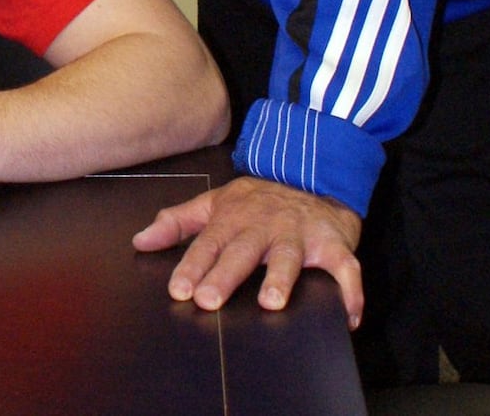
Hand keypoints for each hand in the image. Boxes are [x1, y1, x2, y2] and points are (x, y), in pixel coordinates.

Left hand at [131, 176, 362, 326]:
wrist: (311, 174)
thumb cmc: (257, 200)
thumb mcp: (213, 204)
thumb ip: (176, 223)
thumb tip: (139, 241)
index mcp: (232, 219)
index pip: (207, 244)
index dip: (192, 266)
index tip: (179, 289)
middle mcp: (263, 226)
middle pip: (242, 252)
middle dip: (224, 275)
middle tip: (208, 300)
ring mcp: (299, 234)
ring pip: (289, 257)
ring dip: (280, 278)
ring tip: (271, 302)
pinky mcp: (333, 243)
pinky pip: (344, 267)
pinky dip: (350, 290)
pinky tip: (348, 316)